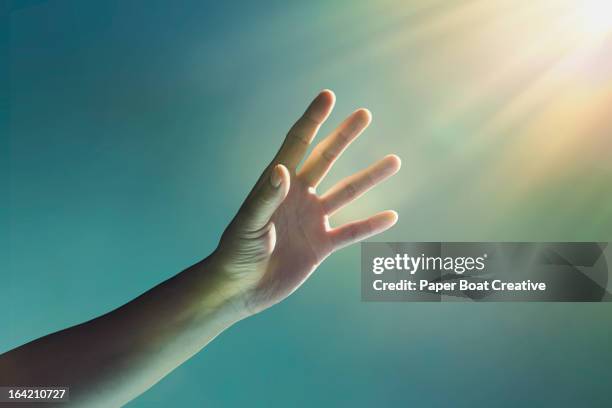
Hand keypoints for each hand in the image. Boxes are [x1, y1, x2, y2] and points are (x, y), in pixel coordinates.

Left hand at [215, 90, 400, 313]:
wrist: (240, 288)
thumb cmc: (235, 252)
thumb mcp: (249, 224)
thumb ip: (266, 198)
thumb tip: (283, 169)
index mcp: (277, 184)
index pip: (297, 144)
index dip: (313, 119)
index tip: (328, 96)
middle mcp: (298, 196)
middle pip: (326, 159)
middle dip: (344, 136)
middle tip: (364, 114)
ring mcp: (311, 219)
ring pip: (346, 192)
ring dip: (370, 177)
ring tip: (394, 161)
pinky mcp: (320, 245)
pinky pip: (351, 232)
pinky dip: (371, 225)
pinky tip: (391, 216)